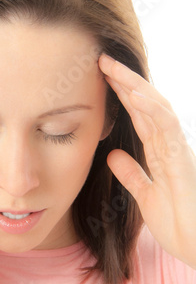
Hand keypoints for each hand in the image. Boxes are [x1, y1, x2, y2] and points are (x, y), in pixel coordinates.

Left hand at [98, 54, 195, 268]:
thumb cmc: (179, 223)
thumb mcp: (145, 195)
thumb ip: (131, 174)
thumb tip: (113, 155)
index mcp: (159, 151)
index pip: (137, 115)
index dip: (120, 95)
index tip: (100, 77)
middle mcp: (168, 145)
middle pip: (145, 105)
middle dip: (124, 81)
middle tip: (102, 60)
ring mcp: (177, 149)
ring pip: (156, 108)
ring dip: (134, 86)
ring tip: (113, 68)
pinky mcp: (183, 159)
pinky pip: (167, 128)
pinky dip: (151, 109)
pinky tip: (134, 95)